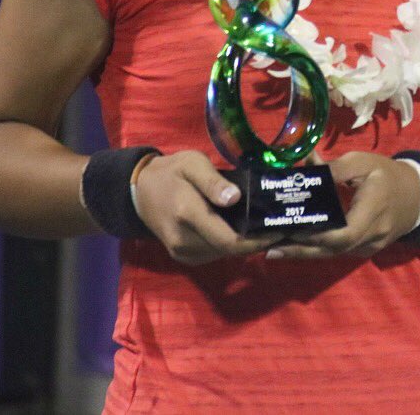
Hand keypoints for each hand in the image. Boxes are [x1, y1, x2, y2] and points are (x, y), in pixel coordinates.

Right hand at [133, 151, 276, 264]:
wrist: (139, 190)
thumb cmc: (171, 172)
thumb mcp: (192, 164)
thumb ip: (213, 182)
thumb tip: (235, 198)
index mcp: (188, 215)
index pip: (229, 240)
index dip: (257, 240)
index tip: (280, 230)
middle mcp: (184, 240)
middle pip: (229, 250)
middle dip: (256, 241)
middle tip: (278, 226)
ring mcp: (181, 251)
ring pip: (222, 255)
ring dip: (244, 245)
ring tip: (264, 227)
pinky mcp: (182, 255)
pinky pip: (212, 254)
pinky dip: (229, 246)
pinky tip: (243, 230)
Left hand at [265, 151, 419, 260]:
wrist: (416, 197)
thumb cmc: (388, 175)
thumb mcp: (364, 162)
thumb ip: (335, 167)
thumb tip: (305, 166)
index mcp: (374, 209)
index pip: (344, 233)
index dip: (317, 237)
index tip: (291, 230)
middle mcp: (372, 235)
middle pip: (333, 250)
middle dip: (301, 249)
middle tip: (270, 247)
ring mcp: (369, 247)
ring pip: (333, 255)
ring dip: (304, 253)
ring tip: (274, 249)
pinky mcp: (364, 251)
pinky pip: (338, 253)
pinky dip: (317, 250)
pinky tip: (295, 246)